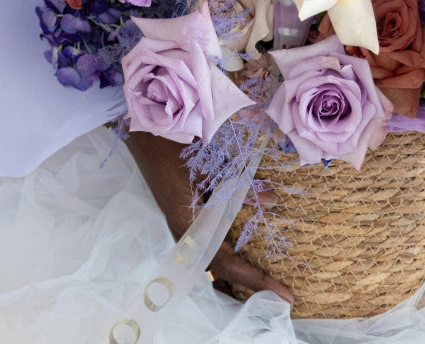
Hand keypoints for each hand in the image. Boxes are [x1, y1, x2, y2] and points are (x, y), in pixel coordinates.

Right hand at [124, 129, 294, 306]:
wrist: (142, 130)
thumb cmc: (171, 147)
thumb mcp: (208, 166)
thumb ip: (237, 187)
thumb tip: (270, 200)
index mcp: (189, 225)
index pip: (226, 265)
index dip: (254, 279)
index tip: (281, 294)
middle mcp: (186, 231)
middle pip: (221, 267)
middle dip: (249, 278)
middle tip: (281, 290)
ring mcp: (184, 221)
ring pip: (215, 251)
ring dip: (238, 262)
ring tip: (266, 272)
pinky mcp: (185, 208)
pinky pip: (211, 232)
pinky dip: (229, 239)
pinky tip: (243, 235)